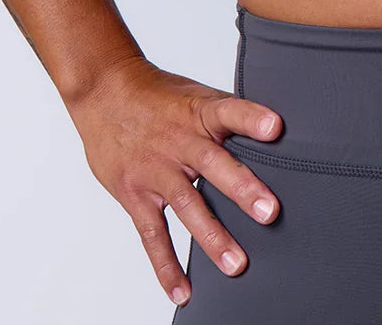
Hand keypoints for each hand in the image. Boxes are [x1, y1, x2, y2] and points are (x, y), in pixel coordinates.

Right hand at [66, 55, 283, 307]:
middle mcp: (180, 141)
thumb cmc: (160, 96)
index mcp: (200, 112)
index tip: (276, 127)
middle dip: (242, 189)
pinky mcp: (135, 194)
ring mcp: (156, 169)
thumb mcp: (196, 95)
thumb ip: (229, 116)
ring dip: (212, 236)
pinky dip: (166, 265)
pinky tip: (183, 290)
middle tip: (269, 212)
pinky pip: (153, 234)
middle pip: (213, 164)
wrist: (105, 92)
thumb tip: (274, 132)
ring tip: (236, 264)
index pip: (230, 110)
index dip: (253, 117)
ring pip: (187, 205)